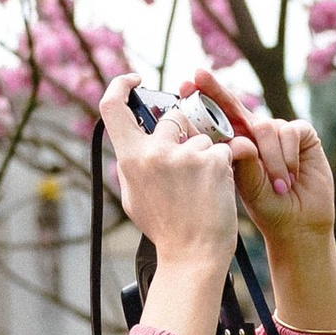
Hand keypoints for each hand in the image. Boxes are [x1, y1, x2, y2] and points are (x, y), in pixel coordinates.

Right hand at [100, 73, 236, 276]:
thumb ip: (133, 163)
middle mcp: (154, 152)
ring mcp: (185, 156)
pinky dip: (223, 167)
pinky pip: (223, 150)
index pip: (112, 108)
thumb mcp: (133, 196)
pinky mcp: (213, 162)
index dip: (120, 86)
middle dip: (185, 134)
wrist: (193, 255)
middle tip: (190, 166)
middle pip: (172, 119)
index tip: (133, 80)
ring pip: (202, 137)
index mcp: (130, 159)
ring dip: (206, 156)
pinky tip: (216, 190)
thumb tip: (134, 136)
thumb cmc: (165, 228)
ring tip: (201, 189)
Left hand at [184, 73, 335, 334]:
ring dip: (272, 159)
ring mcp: (279, 132)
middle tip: (198, 75)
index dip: (202, 99)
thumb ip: (239, 162)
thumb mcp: (245, 186)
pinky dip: (288, 157)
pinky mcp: (302, 135)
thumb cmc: (267, 208)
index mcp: (235, 144)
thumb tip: (238, 141)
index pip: (216, 117)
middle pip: (235, 105)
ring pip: (267, 126)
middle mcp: (255, 133)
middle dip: (215, 90)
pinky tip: (292, 178)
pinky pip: (290, 131)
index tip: (182, 85)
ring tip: (279, 187)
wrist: (297, 225)